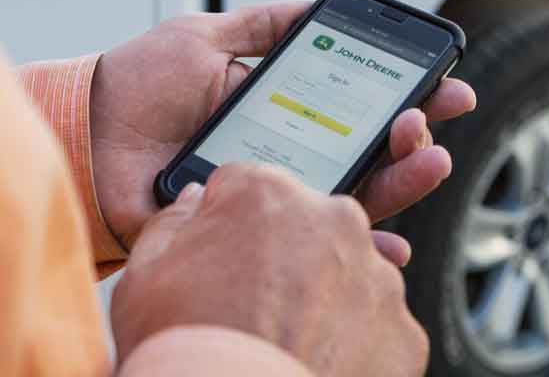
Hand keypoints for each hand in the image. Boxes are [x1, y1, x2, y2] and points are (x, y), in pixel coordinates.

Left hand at [90, 0, 474, 258]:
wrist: (85, 131)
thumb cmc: (136, 85)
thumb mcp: (203, 36)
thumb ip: (262, 24)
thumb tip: (317, 5)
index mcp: (280, 110)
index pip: (358, 107)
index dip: (406, 98)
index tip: (448, 83)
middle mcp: (285, 155)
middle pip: (368, 155)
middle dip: (414, 139)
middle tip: (431, 120)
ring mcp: (271, 197)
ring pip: (353, 200)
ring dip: (402, 183)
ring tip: (428, 158)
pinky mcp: (248, 232)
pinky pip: (309, 245)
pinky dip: (356, 249)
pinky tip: (391, 244)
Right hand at [112, 165, 428, 376]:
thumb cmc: (183, 348)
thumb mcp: (144, 276)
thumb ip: (172, 221)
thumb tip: (194, 200)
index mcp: (267, 194)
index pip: (247, 189)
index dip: (227, 226)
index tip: (218, 262)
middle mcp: (334, 220)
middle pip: (306, 226)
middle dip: (284, 256)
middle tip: (251, 306)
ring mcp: (377, 278)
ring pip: (348, 275)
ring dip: (322, 300)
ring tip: (283, 342)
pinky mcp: (404, 332)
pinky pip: (377, 329)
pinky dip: (352, 346)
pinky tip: (313, 365)